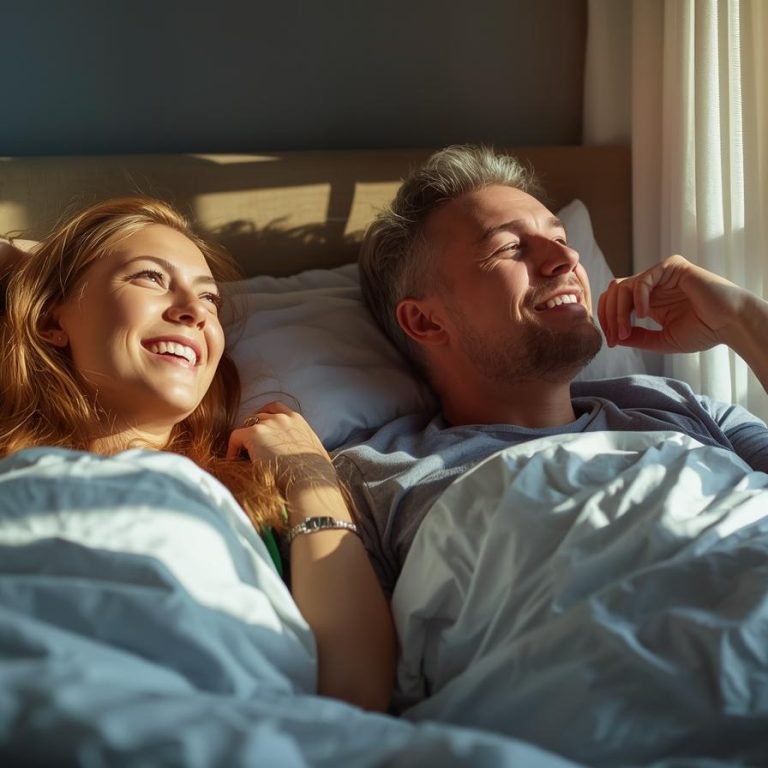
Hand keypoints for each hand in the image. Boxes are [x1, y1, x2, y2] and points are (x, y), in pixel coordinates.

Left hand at [226, 401, 334, 491]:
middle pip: (258, 415)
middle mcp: (281, 418)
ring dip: (243, 439)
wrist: (309, 480)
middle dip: (252, 428)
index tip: (261, 429)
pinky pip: (235, 437)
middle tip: (248, 444)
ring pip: (246, 425)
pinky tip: (233, 461)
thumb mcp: (316, 451)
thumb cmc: (316, 473)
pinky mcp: (254, 434)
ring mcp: (267, 424)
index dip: (265, 417)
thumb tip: (305, 456)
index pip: (275, 408)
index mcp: (297, 420)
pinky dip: (232, 448)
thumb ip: (306, 445)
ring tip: (240, 454)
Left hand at [597, 254, 747, 353]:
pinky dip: (638, 299)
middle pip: (613, 292)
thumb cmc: (703, 332)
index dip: (608, 321)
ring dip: (619, 312)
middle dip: (609, 317)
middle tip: (615, 338)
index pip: (615, 302)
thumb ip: (638, 338)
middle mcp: (652, 285)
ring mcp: (661, 274)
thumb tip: (614, 338)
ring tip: (627, 331)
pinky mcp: (672, 267)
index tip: (612, 342)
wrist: (731, 324)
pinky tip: (644, 316)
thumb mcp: (662, 340)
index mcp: (648, 299)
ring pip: (623, 286)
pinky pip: (643, 280)